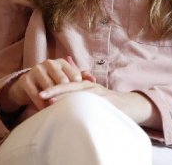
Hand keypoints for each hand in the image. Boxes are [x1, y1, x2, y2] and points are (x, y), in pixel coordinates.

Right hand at [0, 56, 91, 112]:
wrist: (26, 87)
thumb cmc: (52, 83)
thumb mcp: (66, 78)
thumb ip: (81, 78)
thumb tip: (94, 80)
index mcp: (61, 62)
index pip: (74, 75)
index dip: (78, 89)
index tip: (80, 99)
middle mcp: (49, 63)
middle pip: (62, 81)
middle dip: (66, 95)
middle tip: (70, 107)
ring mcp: (36, 70)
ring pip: (49, 88)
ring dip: (54, 100)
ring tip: (59, 110)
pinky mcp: (25, 80)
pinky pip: (36, 94)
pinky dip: (41, 103)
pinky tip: (45, 110)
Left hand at [38, 82, 160, 128]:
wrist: (132, 104)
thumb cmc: (109, 99)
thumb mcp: (94, 88)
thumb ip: (81, 77)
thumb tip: (68, 60)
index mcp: (89, 85)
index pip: (69, 84)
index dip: (54, 87)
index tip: (39, 92)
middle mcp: (94, 88)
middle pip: (73, 87)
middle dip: (56, 91)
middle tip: (41, 95)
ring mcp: (102, 96)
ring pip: (82, 95)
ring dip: (67, 98)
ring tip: (53, 102)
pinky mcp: (109, 104)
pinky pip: (94, 104)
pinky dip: (84, 106)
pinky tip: (75, 110)